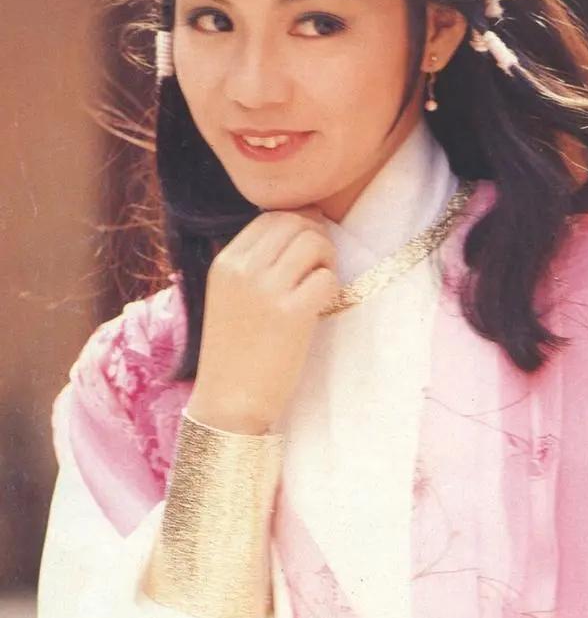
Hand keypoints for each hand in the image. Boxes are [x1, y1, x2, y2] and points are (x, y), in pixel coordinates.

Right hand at [186, 207, 339, 434]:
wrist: (228, 402)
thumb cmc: (234, 351)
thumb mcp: (228, 295)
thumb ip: (254, 263)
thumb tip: (301, 227)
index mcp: (225, 261)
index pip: (271, 216)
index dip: (299, 223)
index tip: (308, 247)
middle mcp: (242, 269)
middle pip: (295, 222)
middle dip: (317, 237)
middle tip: (320, 265)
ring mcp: (266, 290)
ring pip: (314, 242)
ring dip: (328, 259)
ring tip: (321, 284)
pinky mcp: (291, 314)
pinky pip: (326, 278)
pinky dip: (332, 288)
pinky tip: (321, 306)